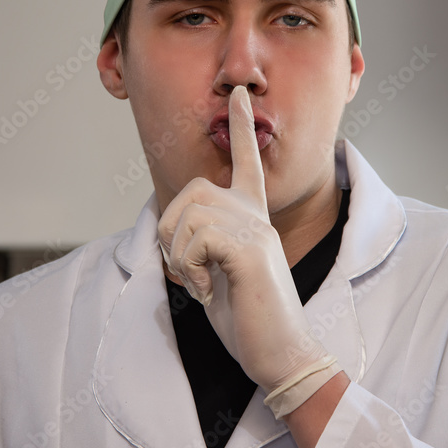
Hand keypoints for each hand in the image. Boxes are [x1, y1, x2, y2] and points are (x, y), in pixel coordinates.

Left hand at [158, 86, 336, 411]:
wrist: (280, 353)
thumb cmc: (248, 318)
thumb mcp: (217, 274)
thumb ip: (201, 245)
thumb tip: (167, 231)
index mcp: (252, 218)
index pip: (247, 162)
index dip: (241, 126)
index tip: (239, 94)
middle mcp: (257, 216)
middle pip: (193, 190)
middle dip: (171, 229)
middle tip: (187, 269)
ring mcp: (256, 229)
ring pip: (189, 215)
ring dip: (178, 256)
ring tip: (200, 283)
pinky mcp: (250, 249)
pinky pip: (197, 237)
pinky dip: (189, 268)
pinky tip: (206, 289)